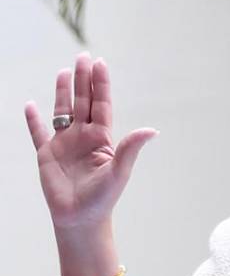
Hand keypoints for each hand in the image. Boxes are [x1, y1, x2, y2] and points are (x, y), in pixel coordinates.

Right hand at [24, 54, 156, 232]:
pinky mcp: (46, 154)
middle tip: (83, 56)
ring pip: (62, 111)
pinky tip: (30, 105)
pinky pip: (38, 132)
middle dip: (83, 79)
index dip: (100, 85)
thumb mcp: (119, 171)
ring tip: (63, 72)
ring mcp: (64, 144)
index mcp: (101, 140)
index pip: (100, 106)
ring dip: (62, 92)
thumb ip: (131, 148)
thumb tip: (153, 130)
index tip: (99, 63)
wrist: (80, 219)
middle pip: (82, 102)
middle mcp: (82, 138)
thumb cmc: (103, 199)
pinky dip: (33, 119)